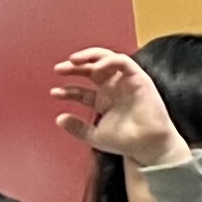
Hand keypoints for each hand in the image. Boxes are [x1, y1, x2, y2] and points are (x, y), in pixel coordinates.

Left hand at [51, 46, 184, 167]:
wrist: (147, 145)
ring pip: (106, 59)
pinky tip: (96, 67)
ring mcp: (125, 82)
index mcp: (104, 100)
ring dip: (89, 56)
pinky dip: (108, 61)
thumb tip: (59, 119)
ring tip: (73, 60)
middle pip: (91, 69)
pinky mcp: (138, 78)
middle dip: (74, 67)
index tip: (54, 92)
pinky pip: (122, 62)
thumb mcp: (95, 135)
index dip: (67, 89)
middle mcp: (114, 88)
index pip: (82, 89)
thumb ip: (77, 128)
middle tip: (59, 69)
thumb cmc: (126, 142)